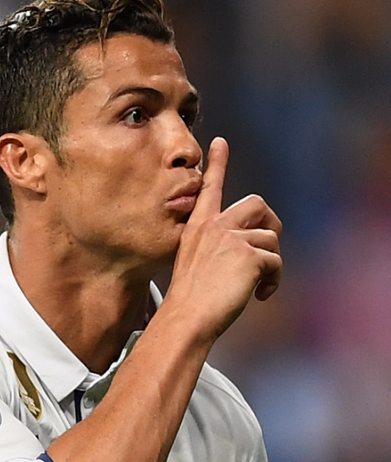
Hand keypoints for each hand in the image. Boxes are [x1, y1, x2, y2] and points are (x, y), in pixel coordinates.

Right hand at [166, 137, 282, 341]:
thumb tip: (241, 258)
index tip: (220, 142)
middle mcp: (215, 227)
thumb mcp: (193, 269)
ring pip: (270, 240)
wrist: (185, 319)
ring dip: (271, 265)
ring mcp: (232, 238)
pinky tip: (261, 295)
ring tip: (260, 287)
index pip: (209, 188)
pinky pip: (275, 262)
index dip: (217, 164)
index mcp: (198, 228)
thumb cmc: (187, 304)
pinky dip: (274, 281)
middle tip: (268, 248)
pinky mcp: (249, 255)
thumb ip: (213, 254)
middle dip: (270, 223)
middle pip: (256, 205)